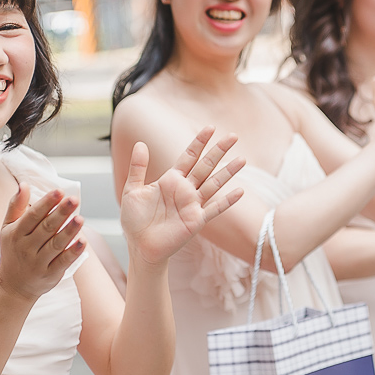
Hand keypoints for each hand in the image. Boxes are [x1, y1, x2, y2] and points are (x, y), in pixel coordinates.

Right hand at [0, 185, 85, 300]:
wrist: (13, 286)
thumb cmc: (13, 250)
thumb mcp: (8, 228)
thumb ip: (16, 206)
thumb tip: (24, 184)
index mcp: (16, 233)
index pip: (33, 216)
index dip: (47, 203)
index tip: (60, 191)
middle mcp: (26, 248)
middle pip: (46, 228)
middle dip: (61, 213)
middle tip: (74, 200)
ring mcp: (38, 262)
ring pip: (56, 245)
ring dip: (69, 231)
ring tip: (80, 218)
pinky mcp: (50, 274)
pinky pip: (63, 262)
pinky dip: (73, 252)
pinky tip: (83, 241)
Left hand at [121, 126, 244, 266]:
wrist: (140, 246)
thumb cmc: (135, 220)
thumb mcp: (131, 190)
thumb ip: (137, 167)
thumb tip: (140, 143)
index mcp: (171, 180)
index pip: (189, 156)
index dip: (199, 142)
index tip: (211, 128)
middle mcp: (185, 190)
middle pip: (206, 166)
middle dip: (219, 151)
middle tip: (233, 136)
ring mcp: (193, 205)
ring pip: (214, 184)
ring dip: (228, 172)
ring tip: (242, 159)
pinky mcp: (196, 220)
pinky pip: (214, 208)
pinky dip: (227, 201)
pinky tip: (240, 191)